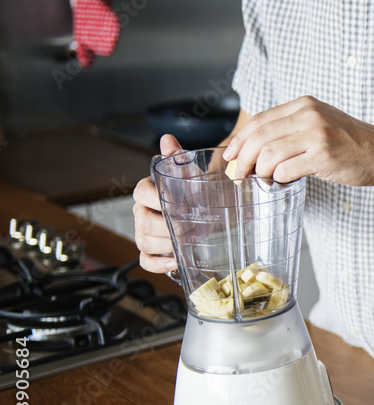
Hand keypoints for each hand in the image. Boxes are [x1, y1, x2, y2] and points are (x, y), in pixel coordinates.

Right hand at [132, 134, 182, 273]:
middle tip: (190, 228)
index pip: (141, 194)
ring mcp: (143, 231)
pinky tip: (175, 261)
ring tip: (186, 242)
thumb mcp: (187, 174)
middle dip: (167, 228)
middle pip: (143, 222)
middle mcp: (141, 212)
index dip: (158, 201)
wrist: (201, 208)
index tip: (181, 205)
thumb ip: (176, 158)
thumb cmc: (190, 191)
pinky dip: (158, 264)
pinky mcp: (149, 250)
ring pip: (144, 241)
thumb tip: (167, 139)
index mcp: (146, 191)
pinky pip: (145, 260)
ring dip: (166, 245)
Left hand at [222, 96, 373, 185]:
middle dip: (242, 159)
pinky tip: (280, 182)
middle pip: (260, 137)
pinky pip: (286, 170)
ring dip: (259, 171)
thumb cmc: (352, 143)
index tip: (230, 156)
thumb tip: (255, 150)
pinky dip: (277, 179)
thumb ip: (292, 129)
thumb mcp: (321, 123)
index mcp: (304, 105)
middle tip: (238, 174)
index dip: (240, 140)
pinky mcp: (324, 156)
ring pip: (269, 154)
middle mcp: (309, 115)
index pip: (260, 120)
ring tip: (262, 180)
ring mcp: (317, 135)